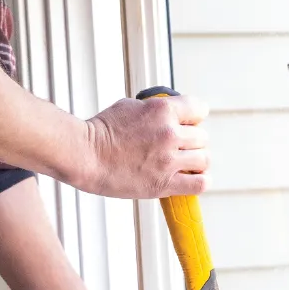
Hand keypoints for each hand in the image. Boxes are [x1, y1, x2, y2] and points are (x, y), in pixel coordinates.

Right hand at [78, 91, 207, 199]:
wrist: (85, 155)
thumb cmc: (101, 131)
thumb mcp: (131, 106)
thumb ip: (156, 109)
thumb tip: (169, 113)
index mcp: (163, 111)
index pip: (199, 109)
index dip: (194, 116)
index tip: (189, 122)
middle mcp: (170, 134)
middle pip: (202, 136)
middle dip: (191, 140)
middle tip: (177, 146)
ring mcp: (169, 160)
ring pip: (204, 159)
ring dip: (196, 160)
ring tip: (183, 163)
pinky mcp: (164, 183)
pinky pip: (200, 183)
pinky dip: (200, 180)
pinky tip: (191, 177)